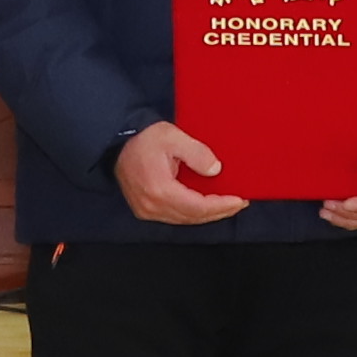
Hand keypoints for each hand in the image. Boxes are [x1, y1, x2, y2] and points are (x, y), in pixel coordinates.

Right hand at [115, 119, 249, 226]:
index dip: (221, 206)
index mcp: (160, 189)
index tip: (240, 200)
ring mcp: (146, 211)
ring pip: (184, 220)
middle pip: (193, 217)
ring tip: (226, 205)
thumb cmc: (144, 138)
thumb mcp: (172, 137)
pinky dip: (192, 213)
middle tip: (239, 203)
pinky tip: (204, 206)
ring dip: (206, 214)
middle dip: (219, 212)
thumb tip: (215, 170)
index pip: (198, 206)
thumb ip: (196, 153)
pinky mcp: (144, 210)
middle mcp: (152, 206)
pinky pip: (174, 217)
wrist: (116, 142)